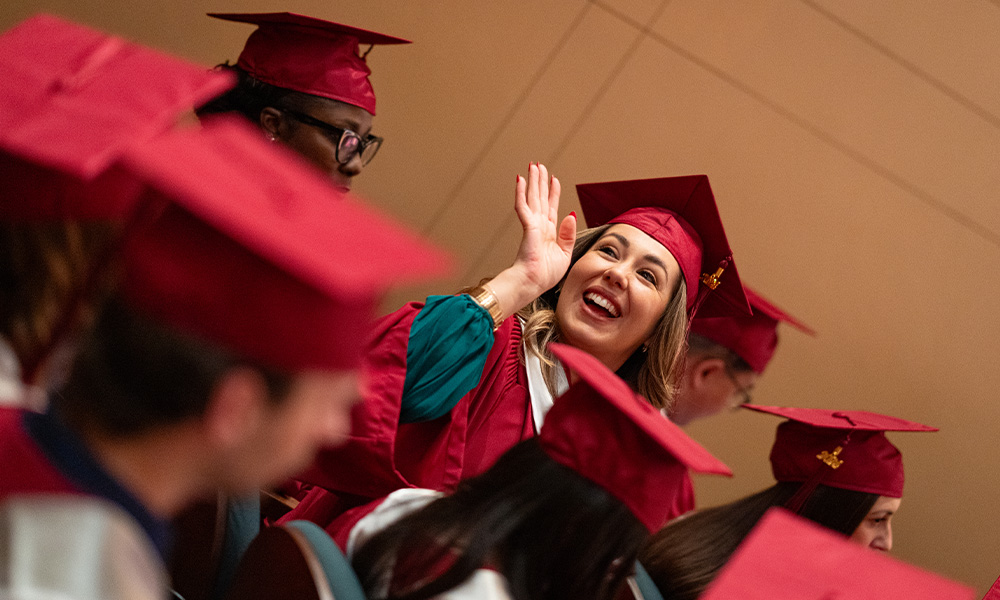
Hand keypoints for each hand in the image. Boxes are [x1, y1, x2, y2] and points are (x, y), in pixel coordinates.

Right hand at [512, 163, 575, 290]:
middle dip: (541, 181)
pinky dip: (521, 193)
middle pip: (540, 198)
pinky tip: (520, 180)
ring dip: (532, 181)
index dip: (553, 192)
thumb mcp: (565, 254)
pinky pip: (523, 206)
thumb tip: (571, 215)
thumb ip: (568, 234)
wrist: (533, 283)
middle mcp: (540, 226)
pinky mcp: (528, 227)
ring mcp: (533, 225)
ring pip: (532, 197)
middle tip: (539, 165)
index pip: (551, 207)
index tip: (554, 180)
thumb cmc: (545, 275)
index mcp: (549, 232)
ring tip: (533, 165)